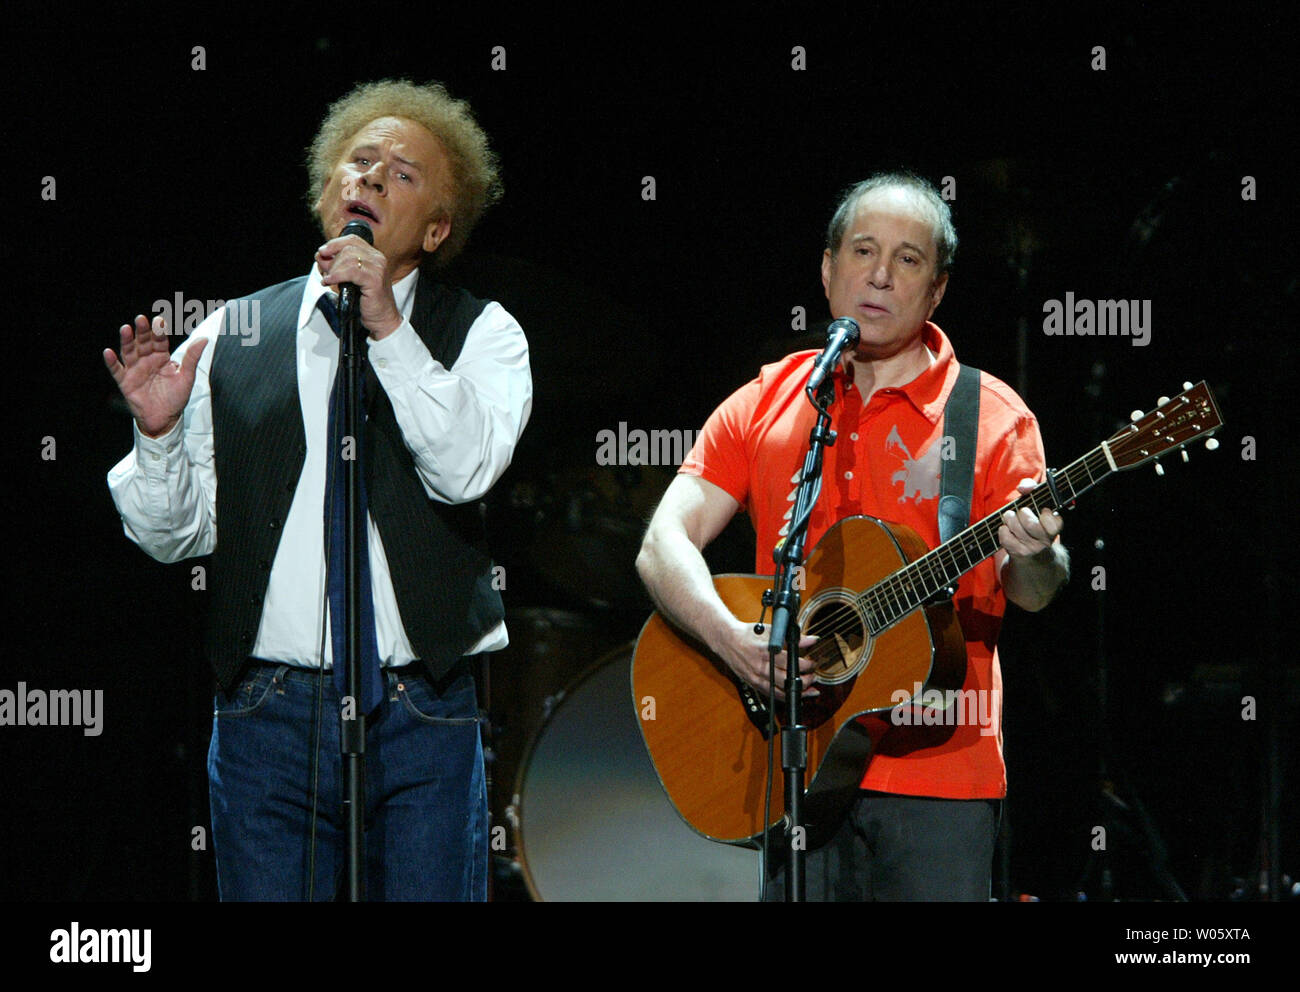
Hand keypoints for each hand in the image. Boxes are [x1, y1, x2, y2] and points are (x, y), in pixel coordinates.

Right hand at [103, 314, 206, 437]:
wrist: (165, 419)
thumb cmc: (176, 397)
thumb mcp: (187, 377)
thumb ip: (193, 358)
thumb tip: (204, 339)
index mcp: (161, 357)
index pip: (159, 341)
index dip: (158, 331)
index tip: (159, 320)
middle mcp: (146, 360)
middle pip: (143, 343)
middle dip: (142, 331)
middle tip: (141, 319)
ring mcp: (135, 370)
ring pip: (129, 352)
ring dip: (126, 341)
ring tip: (125, 329)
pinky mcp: (125, 381)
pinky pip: (117, 370)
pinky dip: (112, 362)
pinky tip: (108, 352)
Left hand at [315, 234, 402, 337]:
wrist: (382, 319)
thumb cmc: (367, 301)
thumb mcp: (349, 279)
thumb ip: (336, 266)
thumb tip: (320, 256)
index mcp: (374, 256)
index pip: (352, 239)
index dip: (335, 243)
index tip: (322, 251)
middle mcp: (378, 259)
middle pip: (348, 248)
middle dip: (332, 260)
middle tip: (325, 272)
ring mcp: (378, 269)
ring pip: (348, 258)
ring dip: (333, 269)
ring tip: (328, 279)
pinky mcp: (375, 280)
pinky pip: (350, 272)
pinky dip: (336, 276)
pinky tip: (330, 281)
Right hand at [718, 620, 819, 699]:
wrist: (727, 641)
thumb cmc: (748, 635)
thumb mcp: (771, 632)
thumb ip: (792, 639)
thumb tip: (810, 640)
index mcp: (766, 653)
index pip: (791, 663)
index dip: (806, 665)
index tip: (813, 663)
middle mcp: (761, 668)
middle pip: (788, 680)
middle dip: (805, 680)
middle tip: (813, 675)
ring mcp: (757, 678)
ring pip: (782, 692)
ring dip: (798, 692)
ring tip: (810, 689)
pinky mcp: (754, 684)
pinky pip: (772, 695)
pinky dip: (785, 697)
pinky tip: (794, 695)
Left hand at [999, 477, 1062, 558]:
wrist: (1035, 554)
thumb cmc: (1035, 521)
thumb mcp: (1038, 503)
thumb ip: (1032, 488)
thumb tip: (1023, 488)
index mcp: (1055, 527)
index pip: (1054, 522)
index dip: (1046, 514)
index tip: (1043, 511)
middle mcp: (1045, 540)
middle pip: (1030, 524)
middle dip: (1022, 513)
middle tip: (1022, 512)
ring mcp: (1031, 548)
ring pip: (1016, 528)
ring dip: (1010, 518)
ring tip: (1010, 517)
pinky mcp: (1018, 553)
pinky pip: (1005, 537)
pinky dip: (1003, 530)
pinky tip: (1006, 529)